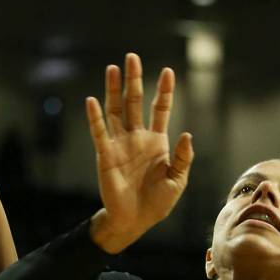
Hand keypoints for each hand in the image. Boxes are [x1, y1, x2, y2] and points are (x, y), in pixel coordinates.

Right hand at [87, 54, 193, 253]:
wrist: (134, 222)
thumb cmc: (157, 203)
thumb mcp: (177, 181)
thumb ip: (182, 158)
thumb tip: (187, 134)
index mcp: (157, 142)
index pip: (160, 110)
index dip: (164, 91)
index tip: (168, 71)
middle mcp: (137, 138)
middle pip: (135, 102)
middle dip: (134, 80)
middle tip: (132, 57)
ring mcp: (120, 145)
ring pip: (116, 111)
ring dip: (114, 90)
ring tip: (113, 68)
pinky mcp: (105, 156)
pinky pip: (100, 133)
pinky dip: (96, 118)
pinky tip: (92, 100)